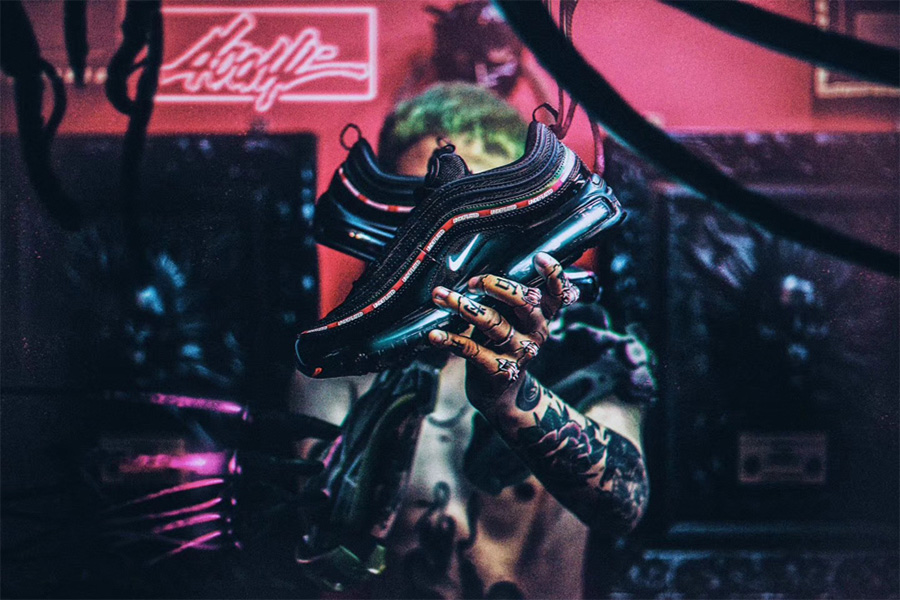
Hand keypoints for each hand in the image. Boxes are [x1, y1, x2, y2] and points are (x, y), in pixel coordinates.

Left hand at [427, 252, 579, 407]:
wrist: (501, 392)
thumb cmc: (501, 345)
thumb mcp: (510, 321)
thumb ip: (505, 300)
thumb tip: (477, 273)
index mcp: (541, 316)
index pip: (557, 293)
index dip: (553, 274)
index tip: (539, 257)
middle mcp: (535, 332)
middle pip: (524, 303)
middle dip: (497, 286)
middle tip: (473, 282)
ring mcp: (519, 352)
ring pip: (492, 323)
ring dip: (464, 307)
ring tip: (442, 296)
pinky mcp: (500, 370)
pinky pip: (472, 350)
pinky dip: (451, 340)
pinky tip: (435, 335)